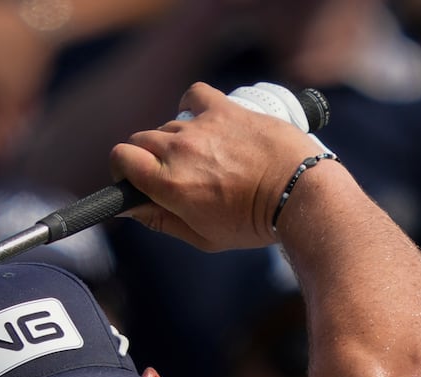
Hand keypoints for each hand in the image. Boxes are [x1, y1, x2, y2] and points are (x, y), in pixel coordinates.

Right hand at [109, 82, 324, 250]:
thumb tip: (131, 208)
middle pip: (139, 141)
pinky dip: (190, 106)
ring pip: (167, 125)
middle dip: (145, 158)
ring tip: (200, 157)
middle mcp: (180, 151)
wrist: (298, 192)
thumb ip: (161, 221)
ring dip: (174, 140)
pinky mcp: (225, 110)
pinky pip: (193, 96)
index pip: (121, 158)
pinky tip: (199, 120)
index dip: (123, 169)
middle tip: (168, 174)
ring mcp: (202, 127)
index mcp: (169, 184)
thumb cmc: (253, 221)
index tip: (134, 178)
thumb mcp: (203, 237)